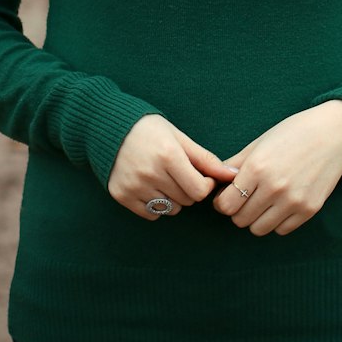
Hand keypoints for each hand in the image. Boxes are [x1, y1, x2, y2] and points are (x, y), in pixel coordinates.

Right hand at [107, 113, 238, 221]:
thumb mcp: (179, 137)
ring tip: (163, 177)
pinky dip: (155, 205)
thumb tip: (232, 175)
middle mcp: (150, 172)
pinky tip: (150, 185)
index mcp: (168, 155)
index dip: (205, 185)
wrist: (109, 126)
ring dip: (173, 198)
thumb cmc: (150, 129)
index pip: (199, 191)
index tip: (201, 175)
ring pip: (170, 209)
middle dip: (188, 189)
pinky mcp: (122, 196)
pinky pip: (151, 215)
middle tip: (178, 172)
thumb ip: (206, 159)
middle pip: (186, 200)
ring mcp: (134, 186)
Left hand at [212, 100, 341, 236]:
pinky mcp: (309, 210)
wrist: (334, 134)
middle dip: (238, 210)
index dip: (222, 202)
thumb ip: (236, 163)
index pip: (226, 204)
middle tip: (245, 197)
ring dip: (256, 218)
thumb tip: (217, 182)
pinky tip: (280, 204)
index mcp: (258, 167)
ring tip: (262, 201)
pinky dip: (276, 221)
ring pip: (259, 229)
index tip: (226, 196)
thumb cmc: (294, 132)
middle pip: (240, 220)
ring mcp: (293, 201)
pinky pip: (281, 230)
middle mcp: (274, 187)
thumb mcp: (261, 142)